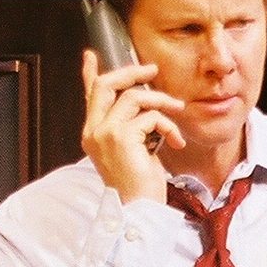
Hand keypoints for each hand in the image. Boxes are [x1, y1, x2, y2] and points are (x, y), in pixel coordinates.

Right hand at [81, 49, 186, 203]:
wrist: (139, 210)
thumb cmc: (140, 185)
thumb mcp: (135, 151)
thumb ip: (133, 127)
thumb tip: (143, 110)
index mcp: (93, 134)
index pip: (89, 96)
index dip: (89, 73)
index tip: (91, 56)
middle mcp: (94, 131)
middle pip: (107, 85)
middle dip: (132, 72)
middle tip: (152, 70)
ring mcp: (105, 133)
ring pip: (134, 97)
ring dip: (161, 101)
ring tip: (177, 111)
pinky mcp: (121, 137)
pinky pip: (150, 116)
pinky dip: (168, 126)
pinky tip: (176, 142)